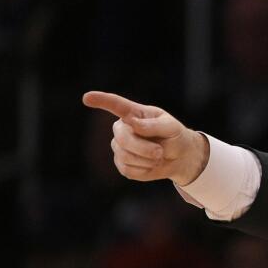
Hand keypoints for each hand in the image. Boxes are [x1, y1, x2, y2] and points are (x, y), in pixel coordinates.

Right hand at [82, 91, 208, 184]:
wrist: (180, 157)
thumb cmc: (174, 136)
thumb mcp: (171, 127)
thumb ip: (153, 125)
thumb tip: (132, 123)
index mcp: (133, 113)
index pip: (115, 105)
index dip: (101, 101)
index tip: (87, 98)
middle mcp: (122, 128)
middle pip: (121, 137)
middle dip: (143, 147)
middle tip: (160, 152)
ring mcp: (119, 146)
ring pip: (124, 155)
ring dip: (146, 159)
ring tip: (159, 156)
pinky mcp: (122, 164)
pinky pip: (128, 170)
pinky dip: (145, 170)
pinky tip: (152, 164)